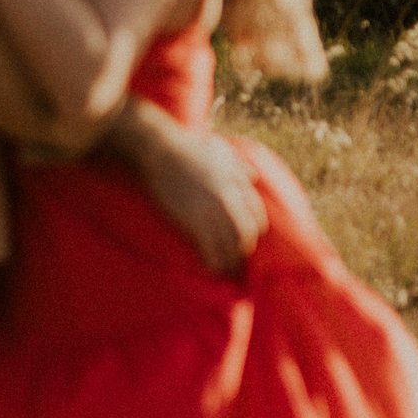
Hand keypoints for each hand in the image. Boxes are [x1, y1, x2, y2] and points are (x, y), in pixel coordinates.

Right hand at [114, 101, 264, 274]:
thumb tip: (253, 176)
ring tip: (225, 270)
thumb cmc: (187, 147)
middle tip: (236, 259)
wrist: (160, 150)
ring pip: (230, 245)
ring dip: (230, 261)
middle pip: (246, 234)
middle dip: (243, 249)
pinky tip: (210, 269)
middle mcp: (230, 198)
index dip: (253, 231)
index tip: (244, 239)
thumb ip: (238, 165)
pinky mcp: (194, 220)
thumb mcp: (220, 150)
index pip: (257, 216)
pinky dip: (213, 263)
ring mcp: (212, 211)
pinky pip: (210, 250)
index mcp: (238, 183)